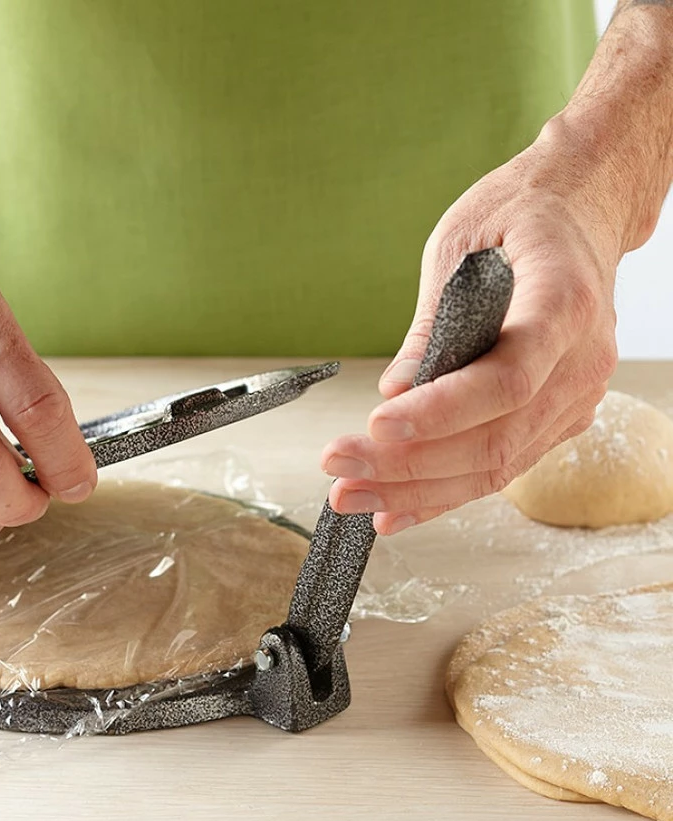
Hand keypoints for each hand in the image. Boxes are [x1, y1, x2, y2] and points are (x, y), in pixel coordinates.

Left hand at [322, 127, 623, 534]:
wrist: (581, 211)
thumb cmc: (520, 215)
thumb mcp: (462, 244)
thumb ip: (434, 321)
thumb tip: (397, 389)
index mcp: (563, 302)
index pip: (507, 378)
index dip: (443, 411)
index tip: (378, 424)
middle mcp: (581, 360)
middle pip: (494, 437)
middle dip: (408, 463)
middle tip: (339, 468)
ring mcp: (576, 396)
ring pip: (495, 465)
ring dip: (416, 489)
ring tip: (351, 495)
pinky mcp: (558, 418)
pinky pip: (500, 468)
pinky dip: (443, 493)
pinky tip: (394, 509)